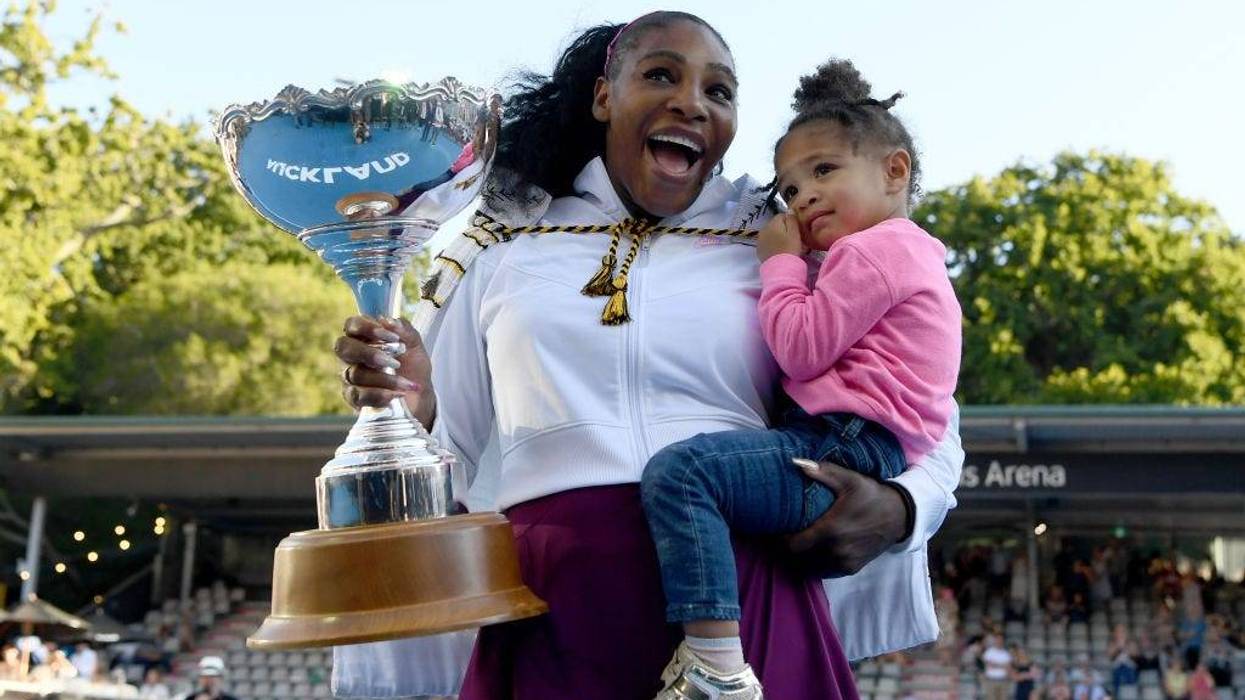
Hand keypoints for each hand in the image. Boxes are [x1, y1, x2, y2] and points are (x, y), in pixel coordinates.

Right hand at [334, 315, 435, 425]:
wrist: (419, 397)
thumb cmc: (413, 367)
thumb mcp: (415, 346)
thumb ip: (404, 330)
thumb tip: (388, 321)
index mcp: (364, 337)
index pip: (352, 324)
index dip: (368, 328)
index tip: (393, 338)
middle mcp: (352, 355)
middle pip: (344, 347)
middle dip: (370, 354)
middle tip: (394, 362)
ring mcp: (350, 377)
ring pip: (355, 374)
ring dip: (384, 379)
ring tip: (406, 383)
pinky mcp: (353, 398)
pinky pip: (357, 396)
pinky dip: (379, 395)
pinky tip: (396, 395)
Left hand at [757, 212, 805, 261]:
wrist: (780, 268)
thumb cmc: (790, 248)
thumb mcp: (795, 232)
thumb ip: (792, 219)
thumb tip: (789, 210)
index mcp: (773, 223)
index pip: (782, 215)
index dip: (790, 221)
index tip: (796, 230)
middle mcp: (763, 229)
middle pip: (775, 224)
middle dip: (783, 228)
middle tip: (792, 238)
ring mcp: (760, 240)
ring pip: (770, 233)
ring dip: (777, 236)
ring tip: (785, 245)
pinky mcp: (759, 250)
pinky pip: (767, 243)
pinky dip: (772, 244)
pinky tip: (778, 250)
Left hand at [784, 458, 907, 576]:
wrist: (900, 516)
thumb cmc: (871, 495)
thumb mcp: (849, 480)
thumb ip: (822, 472)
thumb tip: (796, 462)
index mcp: (831, 530)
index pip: (793, 545)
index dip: (781, 539)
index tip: (777, 528)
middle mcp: (836, 550)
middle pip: (799, 558)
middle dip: (789, 548)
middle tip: (784, 534)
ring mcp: (844, 562)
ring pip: (810, 567)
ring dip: (802, 557)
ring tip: (798, 541)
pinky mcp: (851, 568)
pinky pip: (825, 570)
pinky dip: (817, 562)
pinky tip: (815, 549)